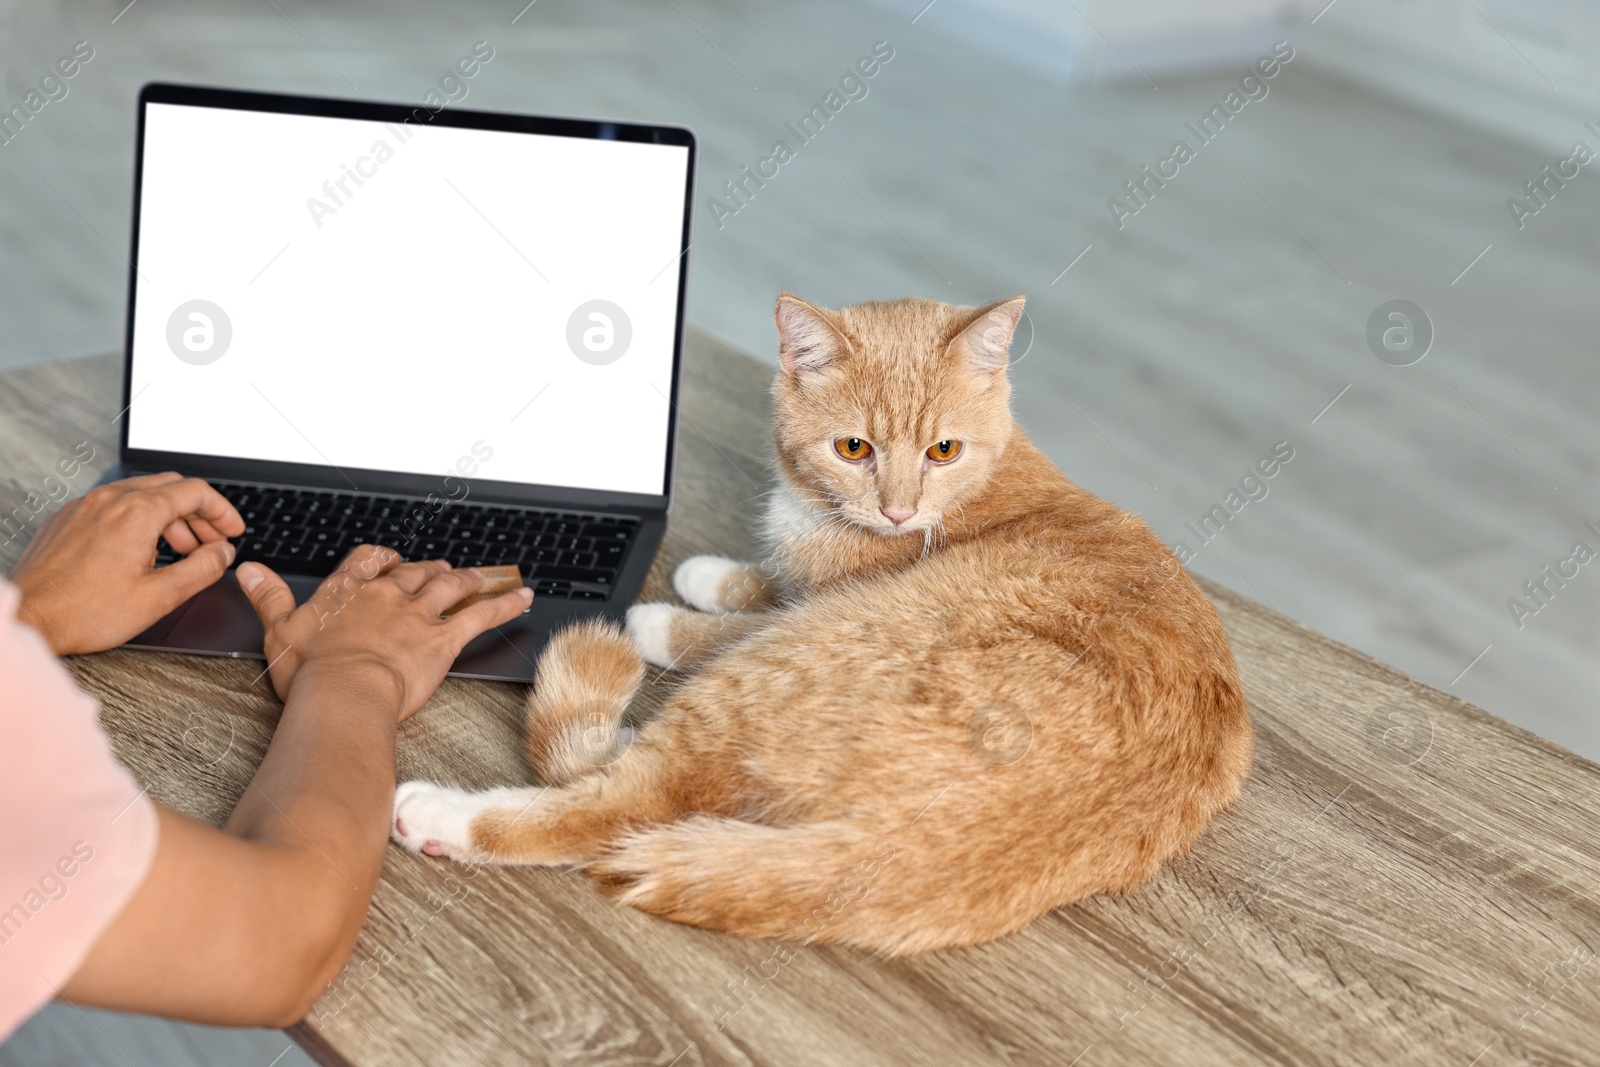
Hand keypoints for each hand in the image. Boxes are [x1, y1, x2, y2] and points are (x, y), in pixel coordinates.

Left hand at [11, 472, 244, 654]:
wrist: (29, 619)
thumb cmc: (84, 611)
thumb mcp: (160, 597)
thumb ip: (202, 569)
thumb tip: (223, 553)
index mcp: (137, 512)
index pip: (196, 493)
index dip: (223, 511)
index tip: (232, 530)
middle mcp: (110, 500)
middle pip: (170, 488)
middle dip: (199, 513)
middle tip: (212, 541)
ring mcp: (85, 506)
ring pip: (141, 494)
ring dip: (170, 517)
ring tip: (180, 551)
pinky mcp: (68, 519)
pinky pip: (113, 505)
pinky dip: (138, 519)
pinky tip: (141, 551)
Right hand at [238, 545, 532, 720]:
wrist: (344, 692)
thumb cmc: (310, 672)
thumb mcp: (279, 630)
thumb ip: (268, 596)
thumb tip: (248, 570)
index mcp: (349, 591)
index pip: (369, 559)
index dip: (383, 559)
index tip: (390, 560)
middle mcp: (387, 595)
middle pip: (415, 572)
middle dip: (430, 570)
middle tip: (442, 570)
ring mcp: (418, 613)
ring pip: (450, 586)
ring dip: (468, 579)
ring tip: (482, 576)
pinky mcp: (444, 637)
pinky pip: (482, 613)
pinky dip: (506, 603)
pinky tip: (523, 596)